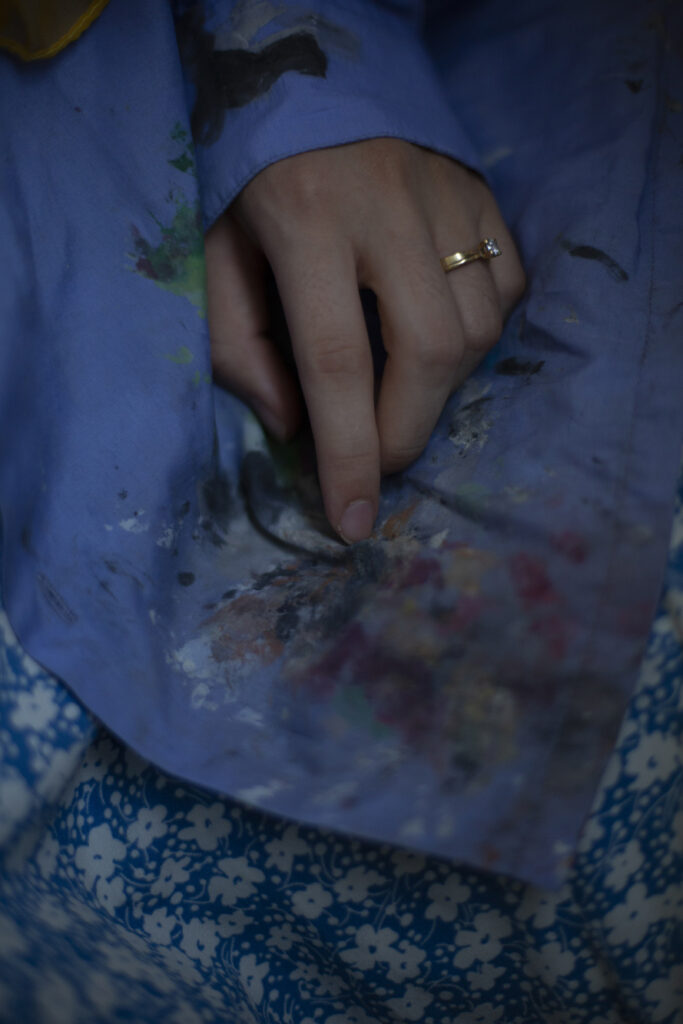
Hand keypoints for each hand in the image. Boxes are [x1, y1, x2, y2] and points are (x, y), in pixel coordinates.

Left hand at [205, 139, 524, 541]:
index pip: (335, 360)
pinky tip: (433, 330)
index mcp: (303, 221)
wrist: (316, 84)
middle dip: (405, 431)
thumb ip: (241, 349)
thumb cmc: (256, 187)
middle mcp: (385, 208)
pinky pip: (504, 292)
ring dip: (439, 386)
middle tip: (377, 458)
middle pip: (426, 352)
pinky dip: (476, 334)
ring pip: (476, 330)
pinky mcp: (486, 195)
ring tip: (397, 384)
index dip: (347, 454)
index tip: (352, 522)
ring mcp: (448, 197)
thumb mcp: (218, 261)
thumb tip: (295, 428)